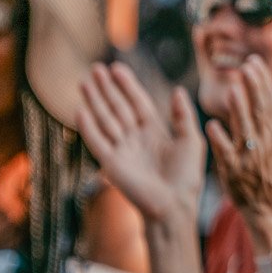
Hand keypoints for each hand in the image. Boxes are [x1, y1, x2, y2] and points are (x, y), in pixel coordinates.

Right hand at [76, 64, 203, 226]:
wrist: (174, 205)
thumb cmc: (186, 176)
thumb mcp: (191, 141)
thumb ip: (183, 116)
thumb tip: (178, 90)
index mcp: (155, 131)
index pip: (137, 102)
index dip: (128, 86)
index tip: (117, 68)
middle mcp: (135, 138)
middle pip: (118, 107)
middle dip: (107, 88)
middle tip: (95, 68)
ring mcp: (122, 150)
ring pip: (105, 119)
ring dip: (95, 101)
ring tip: (84, 82)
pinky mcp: (111, 163)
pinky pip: (97, 141)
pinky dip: (88, 127)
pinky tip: (80, 110)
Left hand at [204, 56, 271, 251]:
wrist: (271, 206)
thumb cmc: (271, 171)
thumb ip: (267, 119)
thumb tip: (261, 89)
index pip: (270, 101)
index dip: (263, 81)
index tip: (254, 61)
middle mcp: (266, 142)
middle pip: (261, 110)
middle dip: (255, 87)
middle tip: (247, 65)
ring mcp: (251, 156)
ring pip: (245, 129)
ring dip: (239, 110)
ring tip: (233, 90)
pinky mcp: (236, 172)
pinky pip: (227, 154)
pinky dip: (220, 139)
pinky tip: (211, 126)